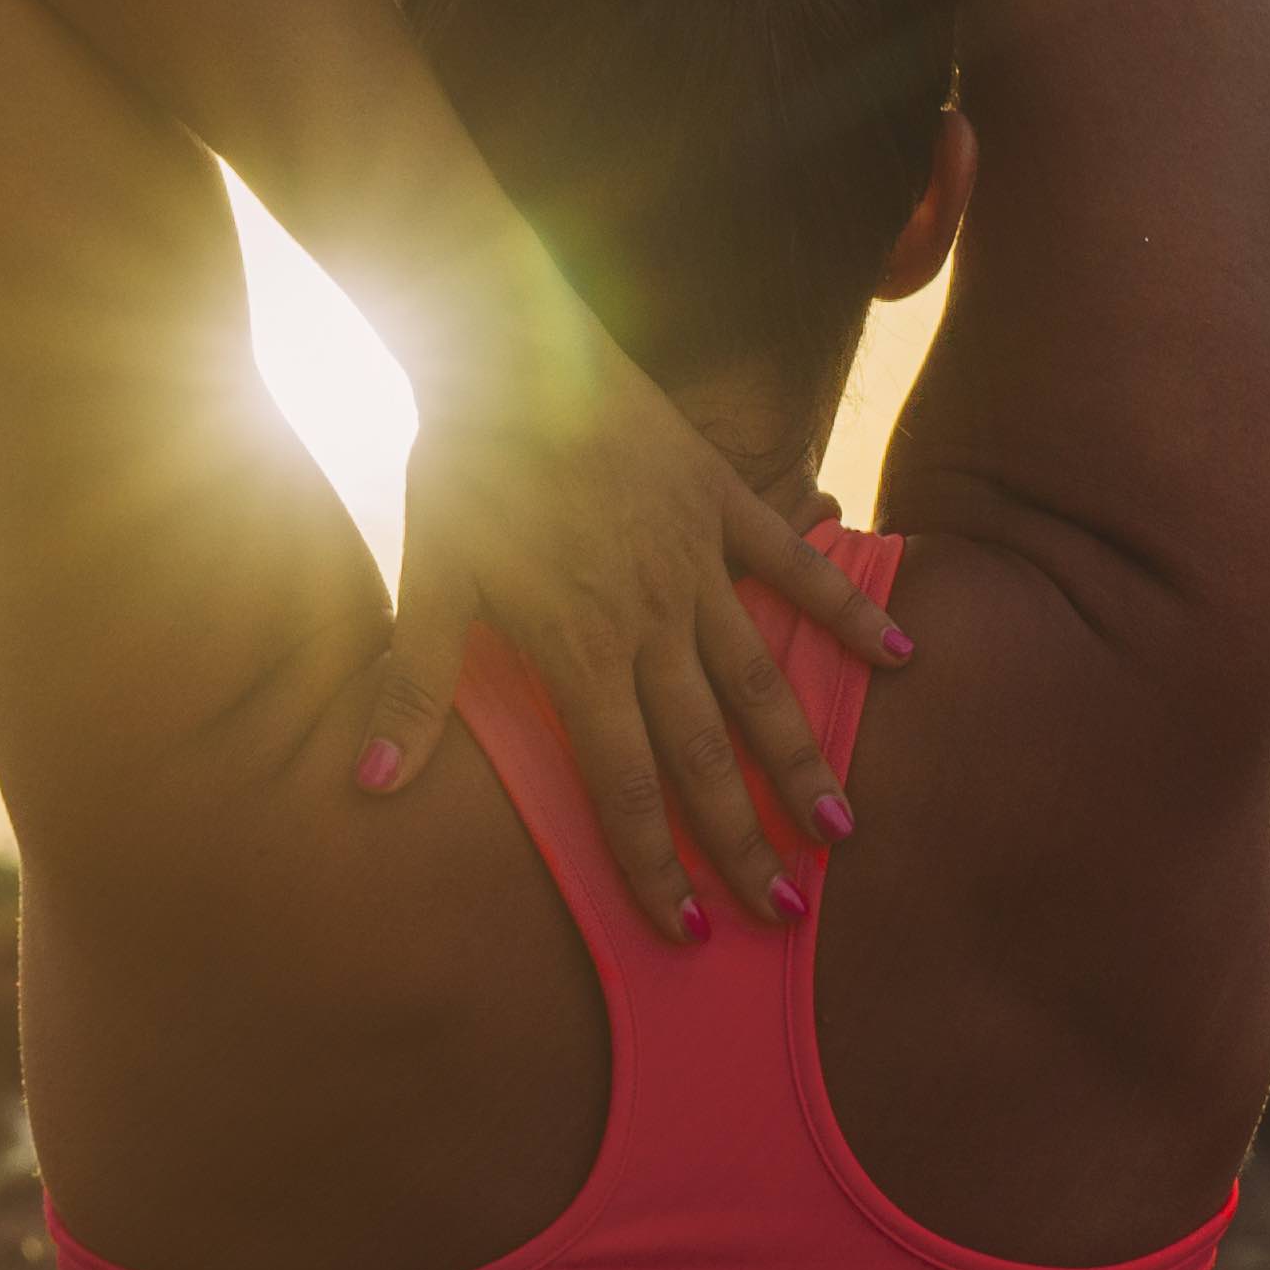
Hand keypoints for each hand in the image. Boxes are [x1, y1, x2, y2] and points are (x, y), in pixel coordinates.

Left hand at [355, 240, 904, 943]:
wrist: (511, 341)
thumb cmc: (463, 462)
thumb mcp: (427, 577)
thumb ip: (412, 686)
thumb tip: (368, 786)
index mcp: (580, 650)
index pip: (623, 784)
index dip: (655, 862)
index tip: (689, 928)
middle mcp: (652, 621)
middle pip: (704, 754)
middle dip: (743, 841)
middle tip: (787, 913)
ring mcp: (699, 563)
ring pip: (761, 682)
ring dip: (800, 759)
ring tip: (840, 829)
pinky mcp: (725, 504)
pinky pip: (798, 566)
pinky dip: (849, 610)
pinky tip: (900, 654)